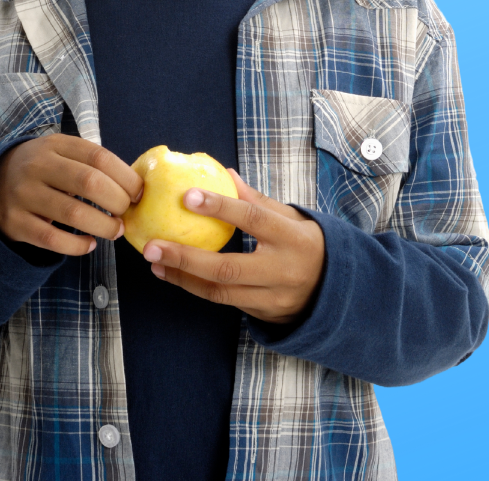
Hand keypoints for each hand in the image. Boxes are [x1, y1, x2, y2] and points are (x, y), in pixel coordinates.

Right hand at [0, 134, 143, 256]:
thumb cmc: (42, 169)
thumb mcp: (61, 153)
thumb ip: (92, 163)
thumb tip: (135, 187)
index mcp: (54, 145)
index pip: (98, 157)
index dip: (125, 177)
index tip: (138, 193)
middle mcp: (36, 167)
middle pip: (89, 183)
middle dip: (117, 201)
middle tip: (126, 212)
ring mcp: (23, 195)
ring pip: (73, 214)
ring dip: (103, 226)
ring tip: (115, 230)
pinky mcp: (15, 223)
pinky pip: (53, 239)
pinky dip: (77, 246)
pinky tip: (90, 244)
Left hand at [142, 169, 325, 323]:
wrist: (336, 290)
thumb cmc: (307, 244)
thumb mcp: (292, 217)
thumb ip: (258, 200)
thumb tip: (225, 174)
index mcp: (293, 238)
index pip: (254, 219)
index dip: (221, 207)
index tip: (187, 196)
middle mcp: (283, 271)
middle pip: (228, 268)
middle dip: (185, 258)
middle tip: (152, 245)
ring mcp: (272, 297)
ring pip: (220, 292)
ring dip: (182, 277)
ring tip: (155, 262)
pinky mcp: (263, 314)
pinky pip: (223, 302)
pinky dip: (195, 288)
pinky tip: (174, 274)